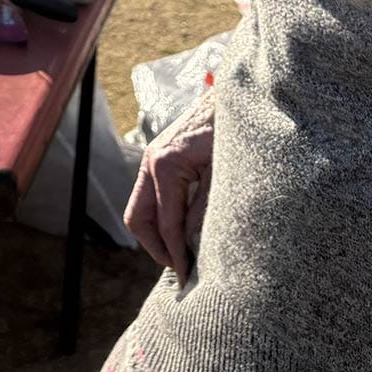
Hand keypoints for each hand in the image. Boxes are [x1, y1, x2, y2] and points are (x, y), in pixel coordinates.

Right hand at [126, 93, 213, 283]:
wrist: (234, 96)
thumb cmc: (232, 130)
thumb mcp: (223, 173)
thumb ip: (206, 209)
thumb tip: (194, 246)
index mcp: (166, 165)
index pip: (165, 223)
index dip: (175, 253)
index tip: (187, 276)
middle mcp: (152, 162)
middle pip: (137, 219)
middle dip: (155, 248)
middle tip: (180, 269)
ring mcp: (152, 159)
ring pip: (140, 209)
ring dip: (156, 234)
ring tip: (182, 255)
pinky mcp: (161, 158)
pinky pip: (151, 196)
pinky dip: (161, 217)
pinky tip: (183, 230)